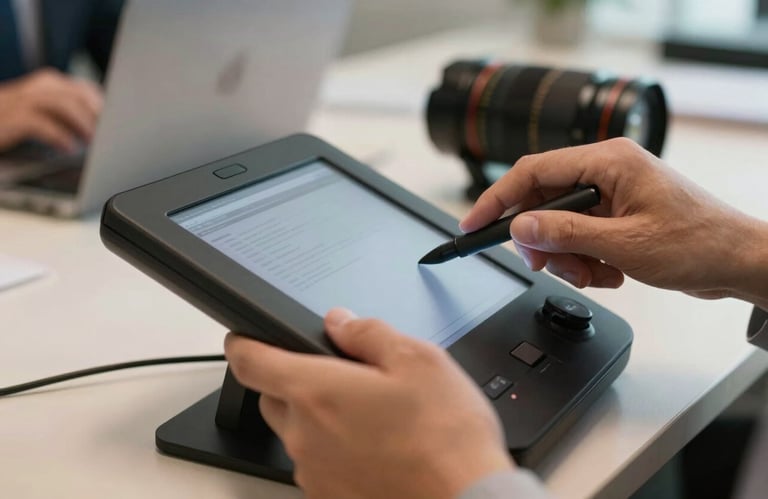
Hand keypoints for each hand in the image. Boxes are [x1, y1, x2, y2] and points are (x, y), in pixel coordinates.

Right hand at [0, 68, 102, 152]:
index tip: (111, 123)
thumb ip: (61, 115)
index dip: (100, 106)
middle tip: (105, 133)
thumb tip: (92, 128)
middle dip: (95, 115)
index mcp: (43, 85)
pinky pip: (41, 123)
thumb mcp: (35, 112)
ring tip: (90, 140)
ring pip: (63, 104)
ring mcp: (21, 101)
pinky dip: (59, 136)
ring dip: (82, 124)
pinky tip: (68, 148)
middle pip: (77, 94)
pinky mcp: (12, 118)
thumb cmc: (6, 123)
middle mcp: (34, 88)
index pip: (83, 89)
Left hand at [224, 308, 514, 498]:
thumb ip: (368, 333)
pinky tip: (377, 445)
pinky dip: (334, 448)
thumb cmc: (445, 437)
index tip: (244, 336)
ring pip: (297, 432)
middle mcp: (304, 435)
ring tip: (371, 414)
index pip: (250, 361)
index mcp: (317, 392)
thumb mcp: (417, 360)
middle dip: (296, 379)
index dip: (242, 342)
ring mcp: (315, 471)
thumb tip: (340, 322)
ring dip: (318, 417)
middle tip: (341, 374)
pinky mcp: (329, 496)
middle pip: (273, 397)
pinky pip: (317, 462)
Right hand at [461, 138, 767, 306]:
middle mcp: (607, 171)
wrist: (738, 263)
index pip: (533, 171)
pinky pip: (580, 238)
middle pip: (544, 202)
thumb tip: (520, 228)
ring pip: (560, 227)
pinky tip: (614, 271)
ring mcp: (612, 194)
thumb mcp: (623, 243)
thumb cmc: (698, 243)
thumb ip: (566, 234)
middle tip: (548, 264)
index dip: (497, 199)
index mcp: (609, 161)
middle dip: (543, 240)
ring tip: (598, 273)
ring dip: (569, 257)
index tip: (474, 224)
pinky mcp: (617, 216)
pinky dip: (588, 262)